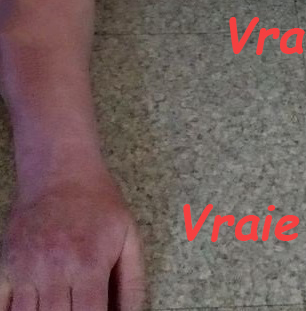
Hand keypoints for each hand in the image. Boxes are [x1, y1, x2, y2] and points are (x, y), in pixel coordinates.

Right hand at [0, 165, 144, 310]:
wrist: (60, 169)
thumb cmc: (98, 202)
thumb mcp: (128, 235)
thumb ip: (132, 281)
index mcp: (90, 264)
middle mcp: (55, 270)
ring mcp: (26, 269)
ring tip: (57, 308)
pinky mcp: (6, 265)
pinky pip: (2, 305)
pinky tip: (28, 308)